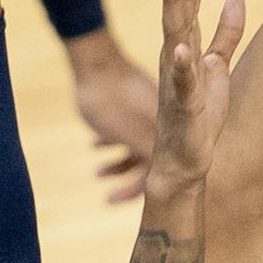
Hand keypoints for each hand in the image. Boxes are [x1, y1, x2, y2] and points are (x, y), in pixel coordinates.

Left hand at [68, 33, 157, 202]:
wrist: (95, 60)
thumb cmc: (109, 100)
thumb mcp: (129, 135)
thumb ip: (148, 158)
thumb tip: (168, 183)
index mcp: (163, 133)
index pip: (159, 171)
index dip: (141, 190)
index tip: (119, 202)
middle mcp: (161, 125)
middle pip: (149, 162)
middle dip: (127, 182)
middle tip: (108, 200)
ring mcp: (147, 113)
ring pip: (135, 147)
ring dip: (116, 163)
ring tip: (96, 173)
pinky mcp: (133, 103)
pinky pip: (126, 130)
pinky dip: (111, 141)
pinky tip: (94, 145)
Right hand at [149, 0, 243, 189]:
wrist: (184, 162)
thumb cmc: (198, 115)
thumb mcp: (219, 66)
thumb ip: (226, 31)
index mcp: (186, 44)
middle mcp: (176, 55)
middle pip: (178, 4)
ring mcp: (177, 78)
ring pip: (174, 33)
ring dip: (172, 3)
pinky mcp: (184, 106)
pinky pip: (183, 82)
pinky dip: (183, 65)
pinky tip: (183, 47)